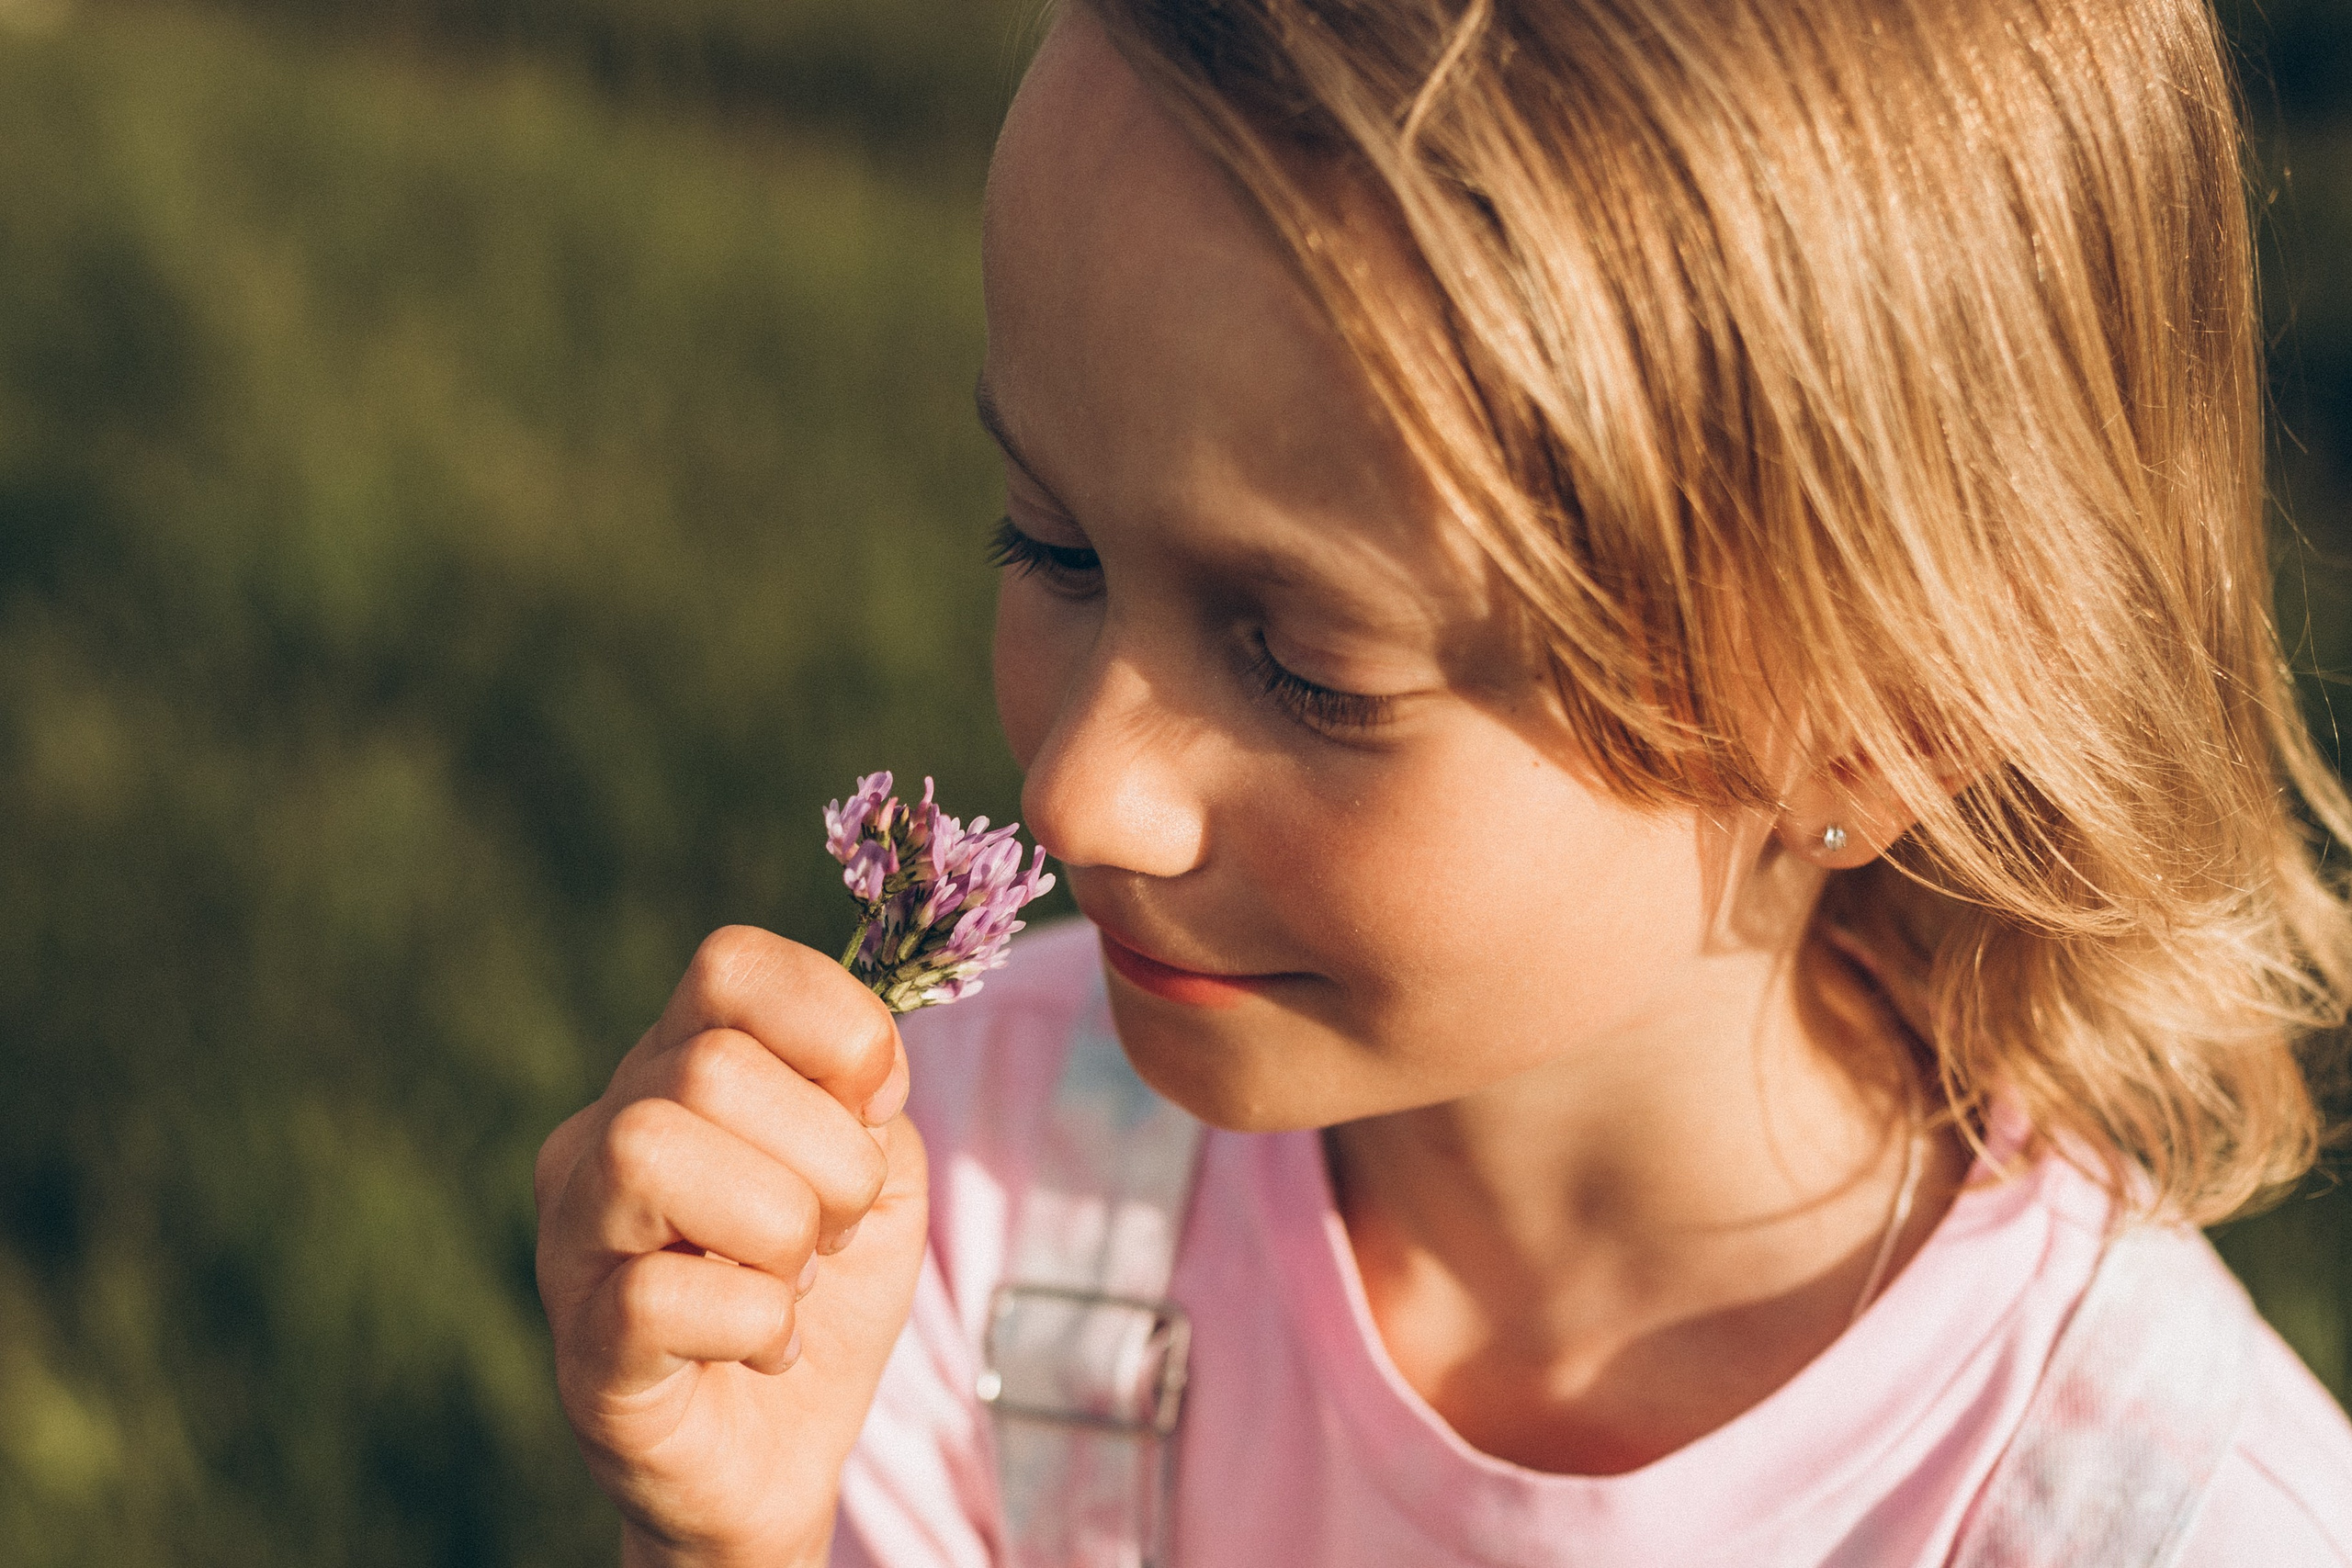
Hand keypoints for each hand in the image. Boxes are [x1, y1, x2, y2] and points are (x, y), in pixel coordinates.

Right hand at [534, 926, 929, 1566]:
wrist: (785, 1451)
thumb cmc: (823, 1293)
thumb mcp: (878, 1173)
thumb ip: (868, 1100)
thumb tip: (860, 1070)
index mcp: (675, 1068)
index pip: (729, 964)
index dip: (833, 1024)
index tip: (875, 1108)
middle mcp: (602, 1134)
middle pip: (711, 1065)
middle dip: (827, 1156)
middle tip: (832, 1228)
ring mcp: (575, 1241)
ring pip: (654, 1150)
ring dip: (780, 1229)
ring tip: (792, 1280)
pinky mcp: (584, 1352)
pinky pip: (659, 1296)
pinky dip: (758, 1323)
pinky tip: (765, 1346)